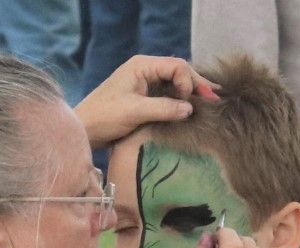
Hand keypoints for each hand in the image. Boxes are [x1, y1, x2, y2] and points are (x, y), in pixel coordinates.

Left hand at [74, 55, 218, 148]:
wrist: (84, 130)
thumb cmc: (104, 117)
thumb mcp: (135, 112)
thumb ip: (163, 108)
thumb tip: (190, 109)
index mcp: (142, 66)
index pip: (176, 66)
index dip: (188, 82)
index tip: (190, 102)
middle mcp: (144, 70)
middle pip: (178, 72)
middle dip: (196, 84)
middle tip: (216, 98)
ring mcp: (143, 83)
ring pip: (173, 83)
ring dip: (190, 92)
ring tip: (209, 101)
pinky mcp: (142, 97)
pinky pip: (166, 94)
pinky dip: (179, 100)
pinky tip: (190, 108)